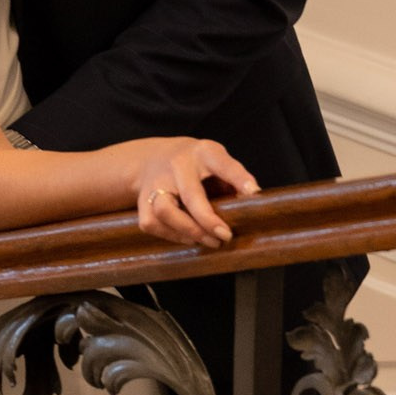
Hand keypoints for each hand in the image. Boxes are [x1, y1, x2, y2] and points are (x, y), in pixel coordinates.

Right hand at [133, 139, 257, 248]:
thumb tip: (252, 202)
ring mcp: (156, 182)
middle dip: (208, 220)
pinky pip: (153, 224)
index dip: (238, 178)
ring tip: (209, 241)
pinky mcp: (142, 201)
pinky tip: (189, 238)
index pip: (222, 163)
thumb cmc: (195, 165)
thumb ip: (233, 178)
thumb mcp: (217, 160)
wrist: (153, 158)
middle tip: (225, 236)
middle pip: (190, 194)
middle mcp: (177, 165)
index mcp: (203, 153)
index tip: (253, 192)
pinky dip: (172, 236)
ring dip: (189, 231)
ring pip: (165, 211)